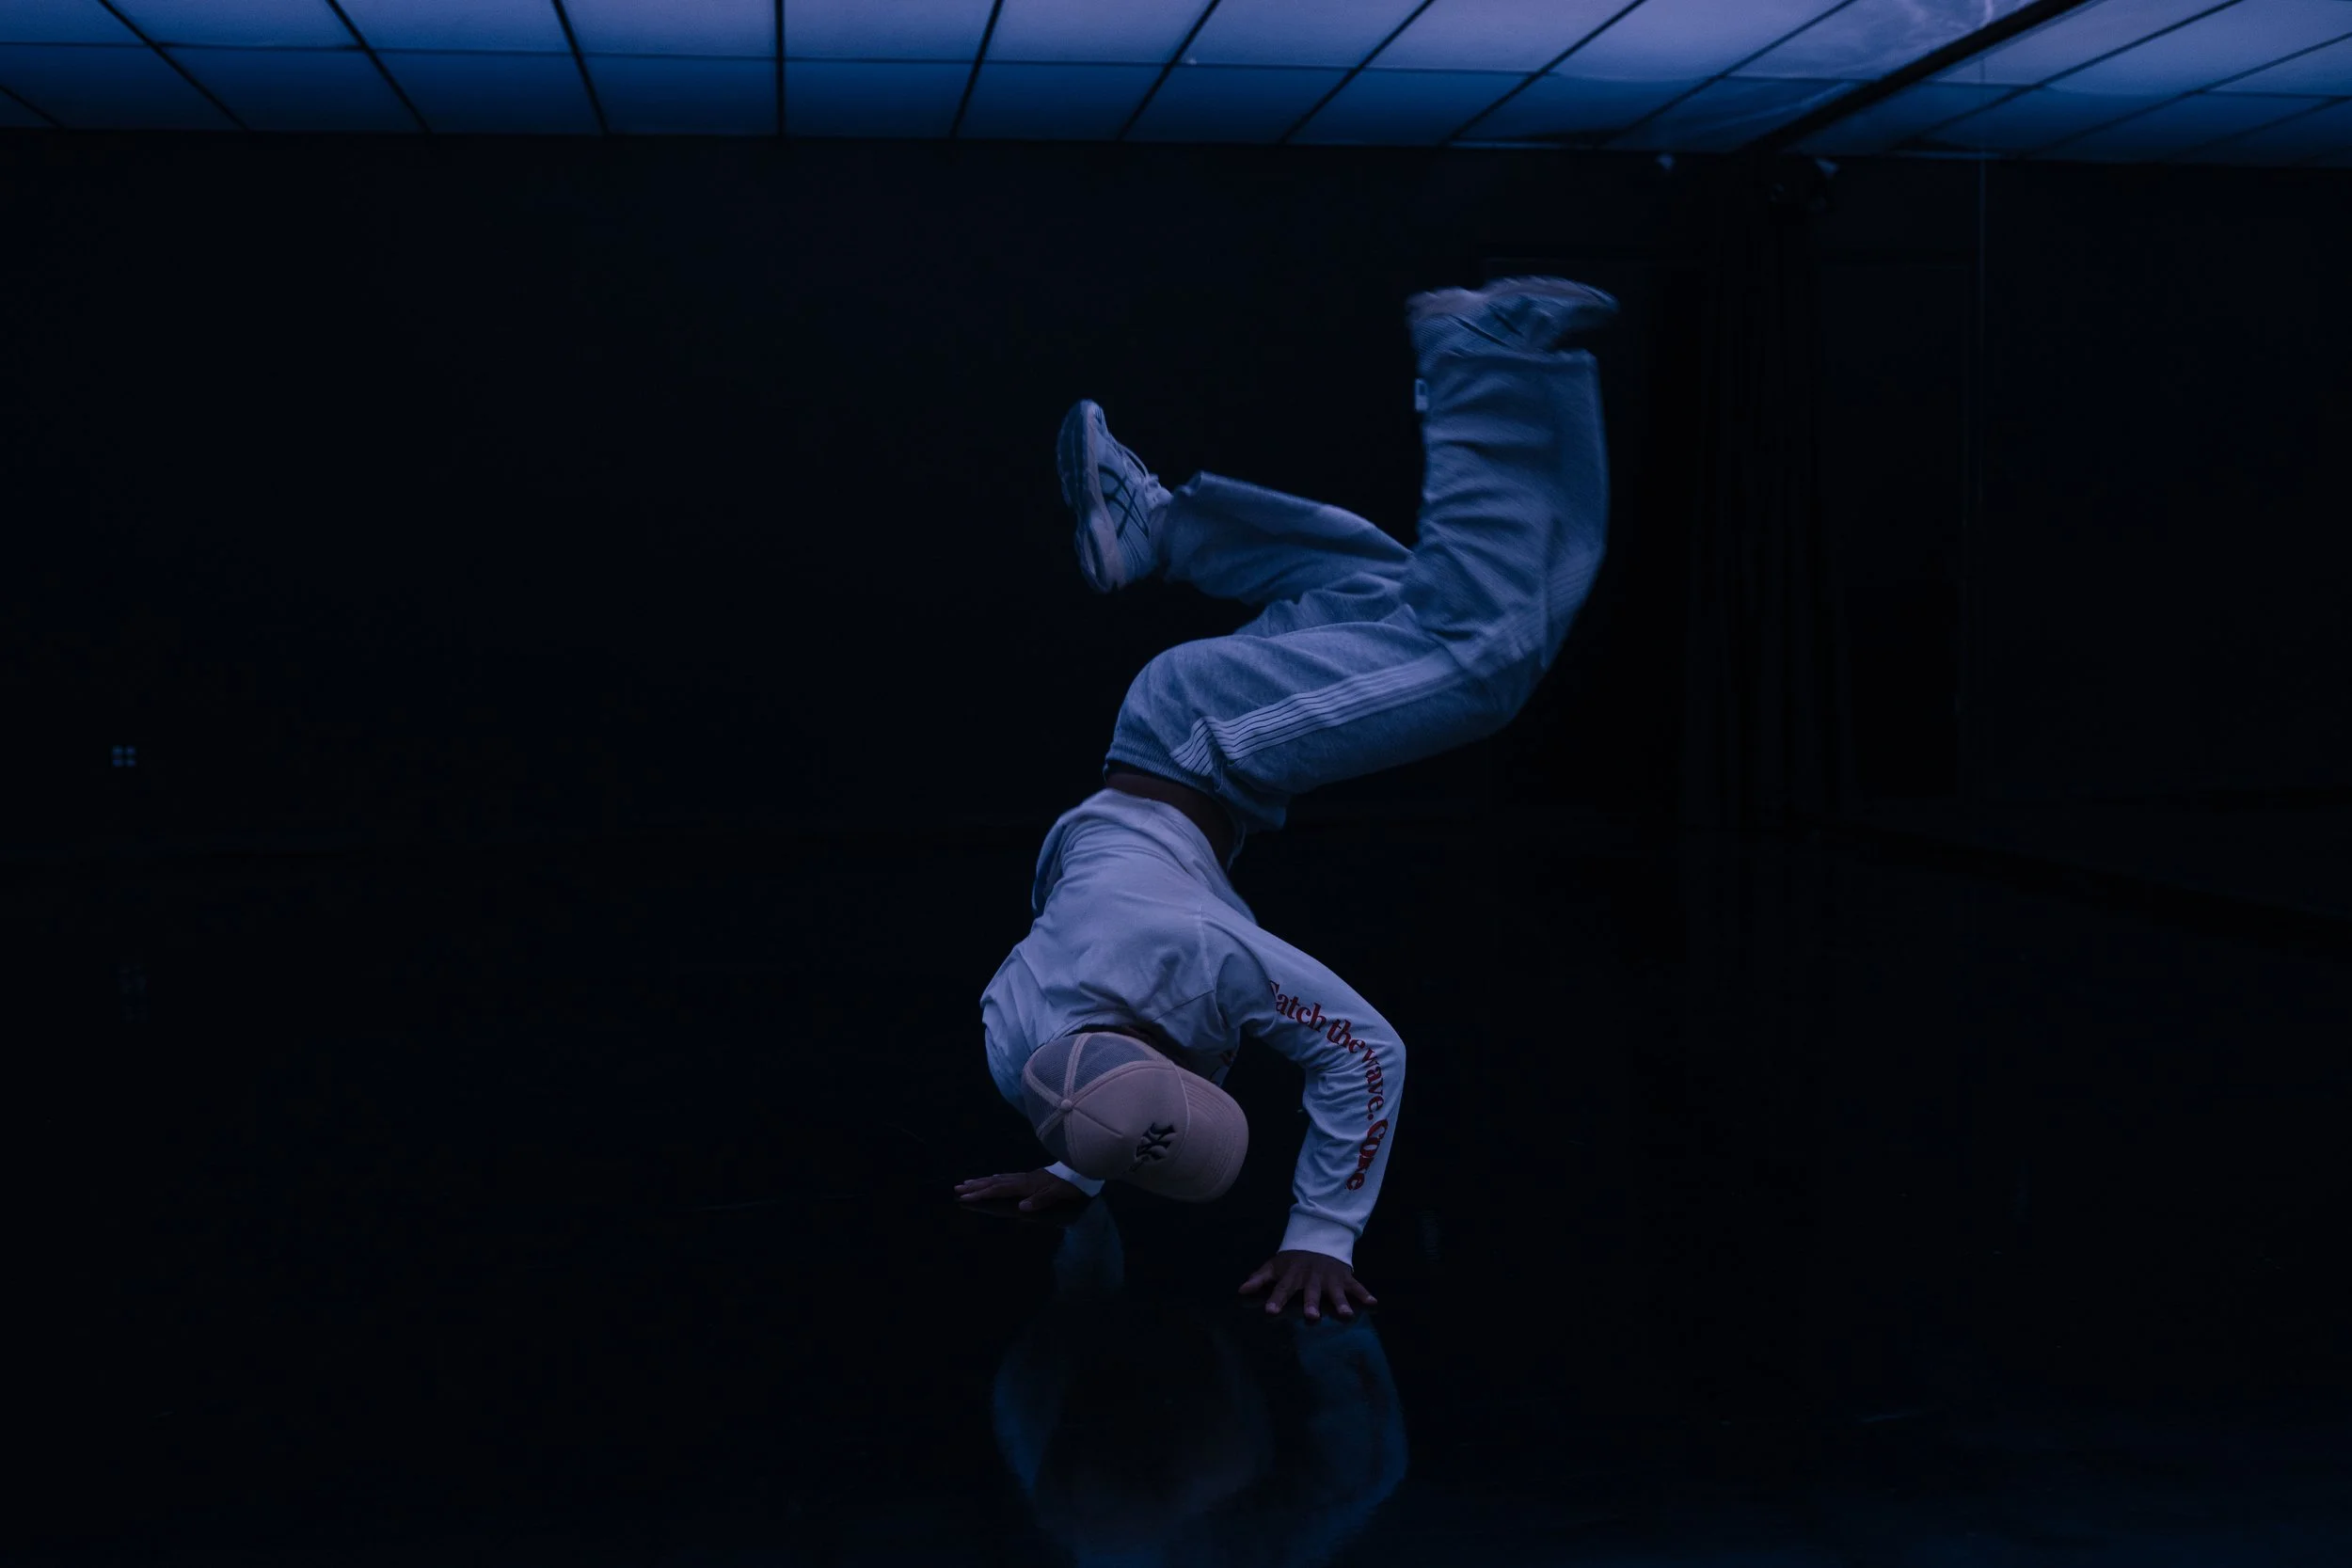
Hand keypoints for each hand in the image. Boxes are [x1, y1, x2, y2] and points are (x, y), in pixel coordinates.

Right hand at [955, 1168, 1088, 1212]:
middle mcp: (1023, 1179)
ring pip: (999, 1178)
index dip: (981, 1193)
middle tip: (957, 1188)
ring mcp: (1026, 1177)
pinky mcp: (1031, 1176)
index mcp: (1026, 1185)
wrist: (1082, 1171)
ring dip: (983, 1181)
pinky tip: (993, 1178)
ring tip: (968, 1183)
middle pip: (995, 1182)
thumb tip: (1021, 1208)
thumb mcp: (1058, 1194)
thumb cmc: (1071, 1186)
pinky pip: (1007, 1177)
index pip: (999, 1189)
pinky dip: (996, 1179)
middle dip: (975, 1186)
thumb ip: (1041, 1200)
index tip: (965, 1197)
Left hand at [1239, 1250, 1376, 1321]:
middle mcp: (1311, 1278)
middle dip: (1311, 1304)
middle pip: (1311, 1293)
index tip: (1270, 1311)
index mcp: (1292, 1276)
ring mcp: (1329, 1278)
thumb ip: (1259, 1278)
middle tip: (1312, 1317)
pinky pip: (1356, 1286)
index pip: (1282, 1289)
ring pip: (1335, 1292)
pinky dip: (1365, 1294)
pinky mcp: (1344, 1277)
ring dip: (1340, 1303)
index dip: (1276, 1299)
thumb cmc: (1293, 1260)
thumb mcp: (1275, 1266)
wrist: (1318, 1237)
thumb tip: (1241, 1290)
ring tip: (1346, 1315)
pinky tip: (1373, 1302)